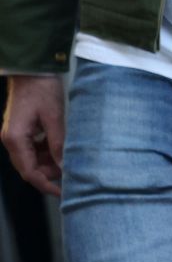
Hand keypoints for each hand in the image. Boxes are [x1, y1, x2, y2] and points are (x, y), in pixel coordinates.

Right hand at [2, 76, 65, 195]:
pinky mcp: (22, 129)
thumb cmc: (42, 89)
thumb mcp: (54, 117)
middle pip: (29, 167)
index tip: (63, 191)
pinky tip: (61, 147)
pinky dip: (47, 150)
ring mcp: (15, 135)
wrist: (32, 70)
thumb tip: (65, 166)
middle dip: (50, 173)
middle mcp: (11, 140)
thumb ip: (58, 143)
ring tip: (69, 159)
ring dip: (50, 161)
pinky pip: (33, 147)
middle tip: (71, 172)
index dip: (46, 184)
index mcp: (15, 139)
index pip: (29, 172)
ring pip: (32, 158)